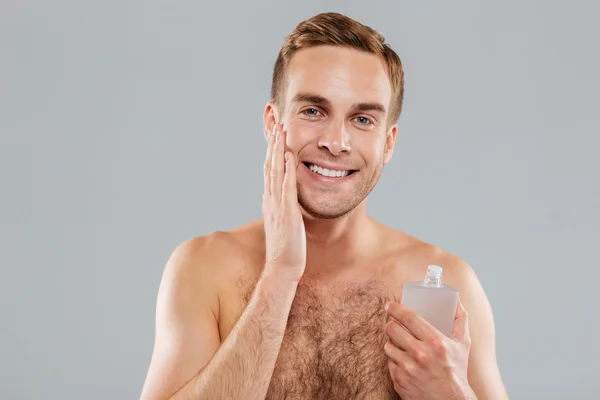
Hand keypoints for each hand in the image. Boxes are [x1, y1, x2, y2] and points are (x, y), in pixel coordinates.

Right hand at [262, 123, 306, 280]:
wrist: (283, 268)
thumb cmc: (287, 249)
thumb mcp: (285, 224)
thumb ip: (284, 210)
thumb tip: (288, 202)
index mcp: (270, 201)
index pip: (269, 171)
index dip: (272, 152)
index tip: (275, 136)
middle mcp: (270, 199)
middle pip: (270, 165)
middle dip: (273, 144)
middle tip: (277, 124)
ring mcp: (277, 205)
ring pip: (276, 171)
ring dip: (278, 150)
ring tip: (281, 131)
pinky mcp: (287, 211)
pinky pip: (287, 185)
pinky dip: (288, 169)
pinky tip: (291, 155)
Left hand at [383, 299, 475, 399]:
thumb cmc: (456, 371)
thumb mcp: (462, 345)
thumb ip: (460, 320)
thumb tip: (457, 301)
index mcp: (435, 342)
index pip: (409, 318)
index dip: (395, 309)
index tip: (389, 306)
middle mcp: (420, 354)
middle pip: (392, 329)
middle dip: (391, 325)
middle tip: (393, 325)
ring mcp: (408, 368)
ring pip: (388, 345)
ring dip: (392, 343)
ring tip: (401, 345)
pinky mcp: (399, 379)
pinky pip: (389, 361)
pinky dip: (395, 360)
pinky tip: (404, 361)